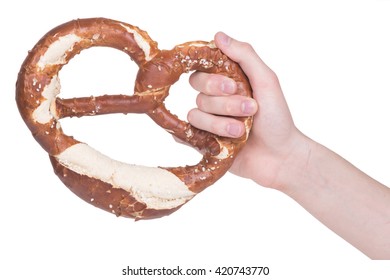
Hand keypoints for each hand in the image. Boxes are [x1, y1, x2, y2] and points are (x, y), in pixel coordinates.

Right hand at [188, 32, 306, 188]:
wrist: (281, 157)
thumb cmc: (277, 119)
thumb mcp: (267, 81)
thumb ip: (245, 56)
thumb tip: (218, 35)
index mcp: (228, 83)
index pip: (203, 71)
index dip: (213, 79)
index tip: (232, 86)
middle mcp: (216, 101)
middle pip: (199, 93)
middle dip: (223, 103)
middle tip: (249, 108)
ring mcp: (210, 122)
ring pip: (196, 115)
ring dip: (220, 123)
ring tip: (241, 131)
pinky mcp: (205, 142)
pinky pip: (186, 135)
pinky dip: (197, 136)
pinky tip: (214, 140)